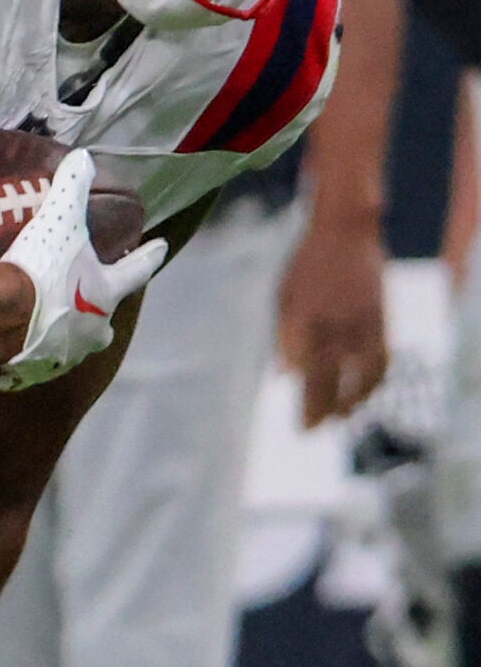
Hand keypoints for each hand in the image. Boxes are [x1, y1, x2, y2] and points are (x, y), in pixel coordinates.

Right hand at [0, 151, 165, 391]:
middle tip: (90, 305)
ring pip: (68, 349)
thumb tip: (83, 157)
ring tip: (42, 328)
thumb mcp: (58, 220)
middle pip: (105, 326)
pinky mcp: (27, 374)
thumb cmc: (39, 270)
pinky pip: (27, 366)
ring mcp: (60, 358)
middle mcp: (91, 332)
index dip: (149, 256)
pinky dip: (21, 358)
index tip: (161, 248)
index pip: (137, 271)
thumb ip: (72, 187)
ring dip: (60, 339)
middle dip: (100, 317)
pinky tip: (6, 351)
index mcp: (105, 294)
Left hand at [278, 216, 386, 427]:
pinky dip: (375, 381)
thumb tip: (285, 377)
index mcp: (303, 323)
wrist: (344, 233)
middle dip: (322, 412)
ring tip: (341, 418)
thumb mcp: (284, 300)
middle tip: (312, 433)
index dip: (305, 405)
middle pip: (329, 381)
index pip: (304, 377)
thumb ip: (285, 340)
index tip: (302, 426)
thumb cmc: (306, 268)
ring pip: (362, 375)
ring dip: (353, 402)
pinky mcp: (381, 318)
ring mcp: (360, 322)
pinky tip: (365, 393)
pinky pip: (383, 359)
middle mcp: (333, 326)